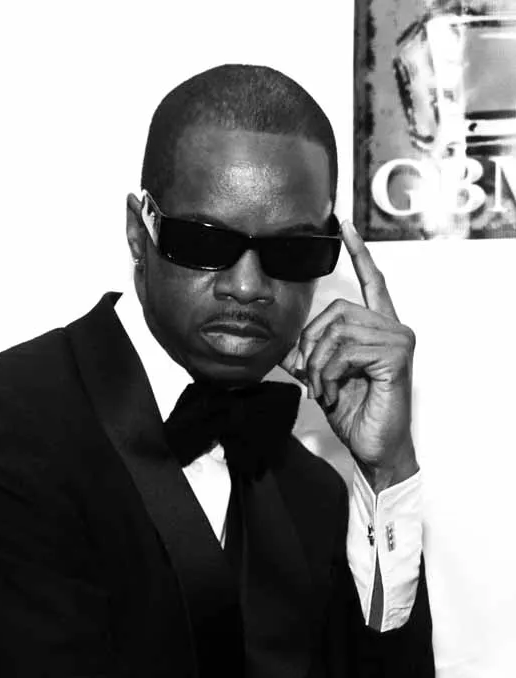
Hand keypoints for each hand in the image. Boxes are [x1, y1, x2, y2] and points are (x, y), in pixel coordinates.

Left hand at [280, 220, 418, 492]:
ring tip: (322, 389)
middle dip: (311, 345)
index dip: (357, 252)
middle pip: (337, 311)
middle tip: (309, 377)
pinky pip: (346, 351)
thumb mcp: (322, 378)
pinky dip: (329, 375)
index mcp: (379, 327)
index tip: (343, 225)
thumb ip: (307, 355)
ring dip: (318, 365)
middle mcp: (393, 327)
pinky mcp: (396, 356)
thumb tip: (284, 346)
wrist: (374, 447)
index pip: (371, 281)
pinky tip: (334, 393)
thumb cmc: (355, 413)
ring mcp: (398, 340)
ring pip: (338, 332)